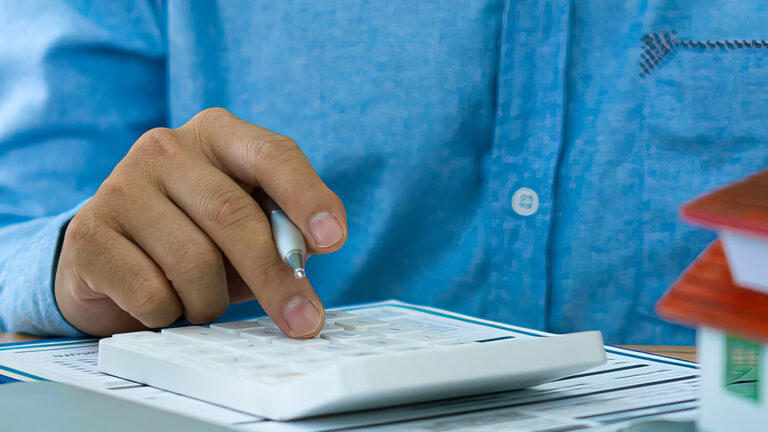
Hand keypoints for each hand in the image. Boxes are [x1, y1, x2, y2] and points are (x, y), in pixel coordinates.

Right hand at [54, 108, 345, 336]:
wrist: (113, 256)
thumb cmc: (197, 236)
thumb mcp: (247, 224)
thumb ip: (281, 229)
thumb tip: (311, 250)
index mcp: (217, 134)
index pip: (272, 154)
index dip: (306, 197)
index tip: (333, 238)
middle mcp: (166, 147)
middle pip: (234, 215)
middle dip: (276, 277)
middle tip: (304, 321)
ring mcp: (121, 186)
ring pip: (194, 262)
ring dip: (212, 301)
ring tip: (203, 299)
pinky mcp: (89, 234)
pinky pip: (152, 293)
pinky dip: (171, 313)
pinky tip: (164, 301)